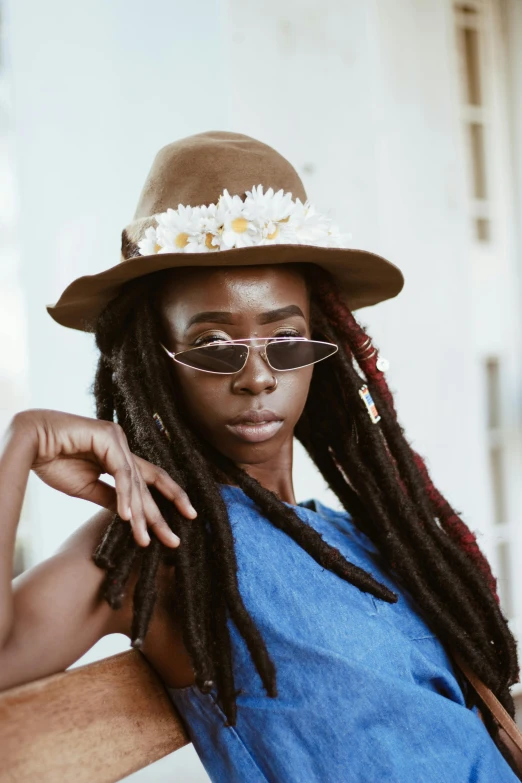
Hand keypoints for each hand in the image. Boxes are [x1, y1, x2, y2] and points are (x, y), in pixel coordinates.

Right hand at [13, 409, 196, 547]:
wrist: (29, 442)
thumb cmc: (53, 460)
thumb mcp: (86, 487)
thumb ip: (109, 498)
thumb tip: (130, 516)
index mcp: (119, 456)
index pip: (151, 479)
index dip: (170, 498)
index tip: (187, 519)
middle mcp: (123, 445)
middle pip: (150, 483)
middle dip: (160, 514)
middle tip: (174, 540)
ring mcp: (117, 439)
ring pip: (136, 483)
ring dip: (140, 514)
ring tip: (145, 539)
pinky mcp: (108, 437)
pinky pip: (121, 473)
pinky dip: (125, 496)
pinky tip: (127, 517)